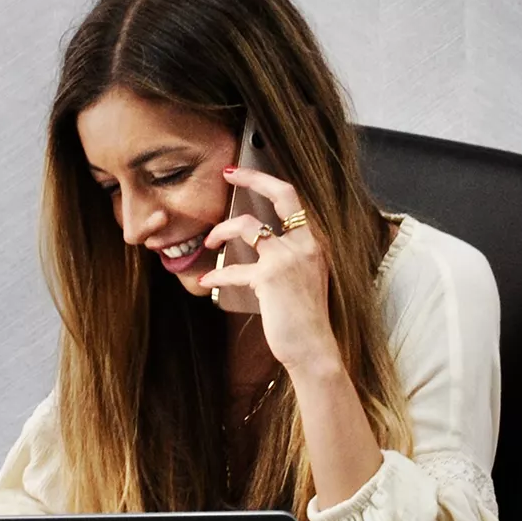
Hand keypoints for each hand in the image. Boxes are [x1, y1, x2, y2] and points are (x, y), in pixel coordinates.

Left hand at [197, 166, 339, 375]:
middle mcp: (304, 244)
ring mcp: (287, 258)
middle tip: (226, 174)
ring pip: (247, 226)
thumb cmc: (306, 318)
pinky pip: (234, 269)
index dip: (265, 180)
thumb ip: (290, 257)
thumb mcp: (305, 278)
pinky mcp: (269, 278)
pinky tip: (207, 282)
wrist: (313, 347)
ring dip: (221, 231)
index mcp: (313, 242)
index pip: (292, 198)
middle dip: (252, 179)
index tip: (240, 173)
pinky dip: (217, 276)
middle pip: (279, 195)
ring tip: (209, 242)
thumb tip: (259, 242)